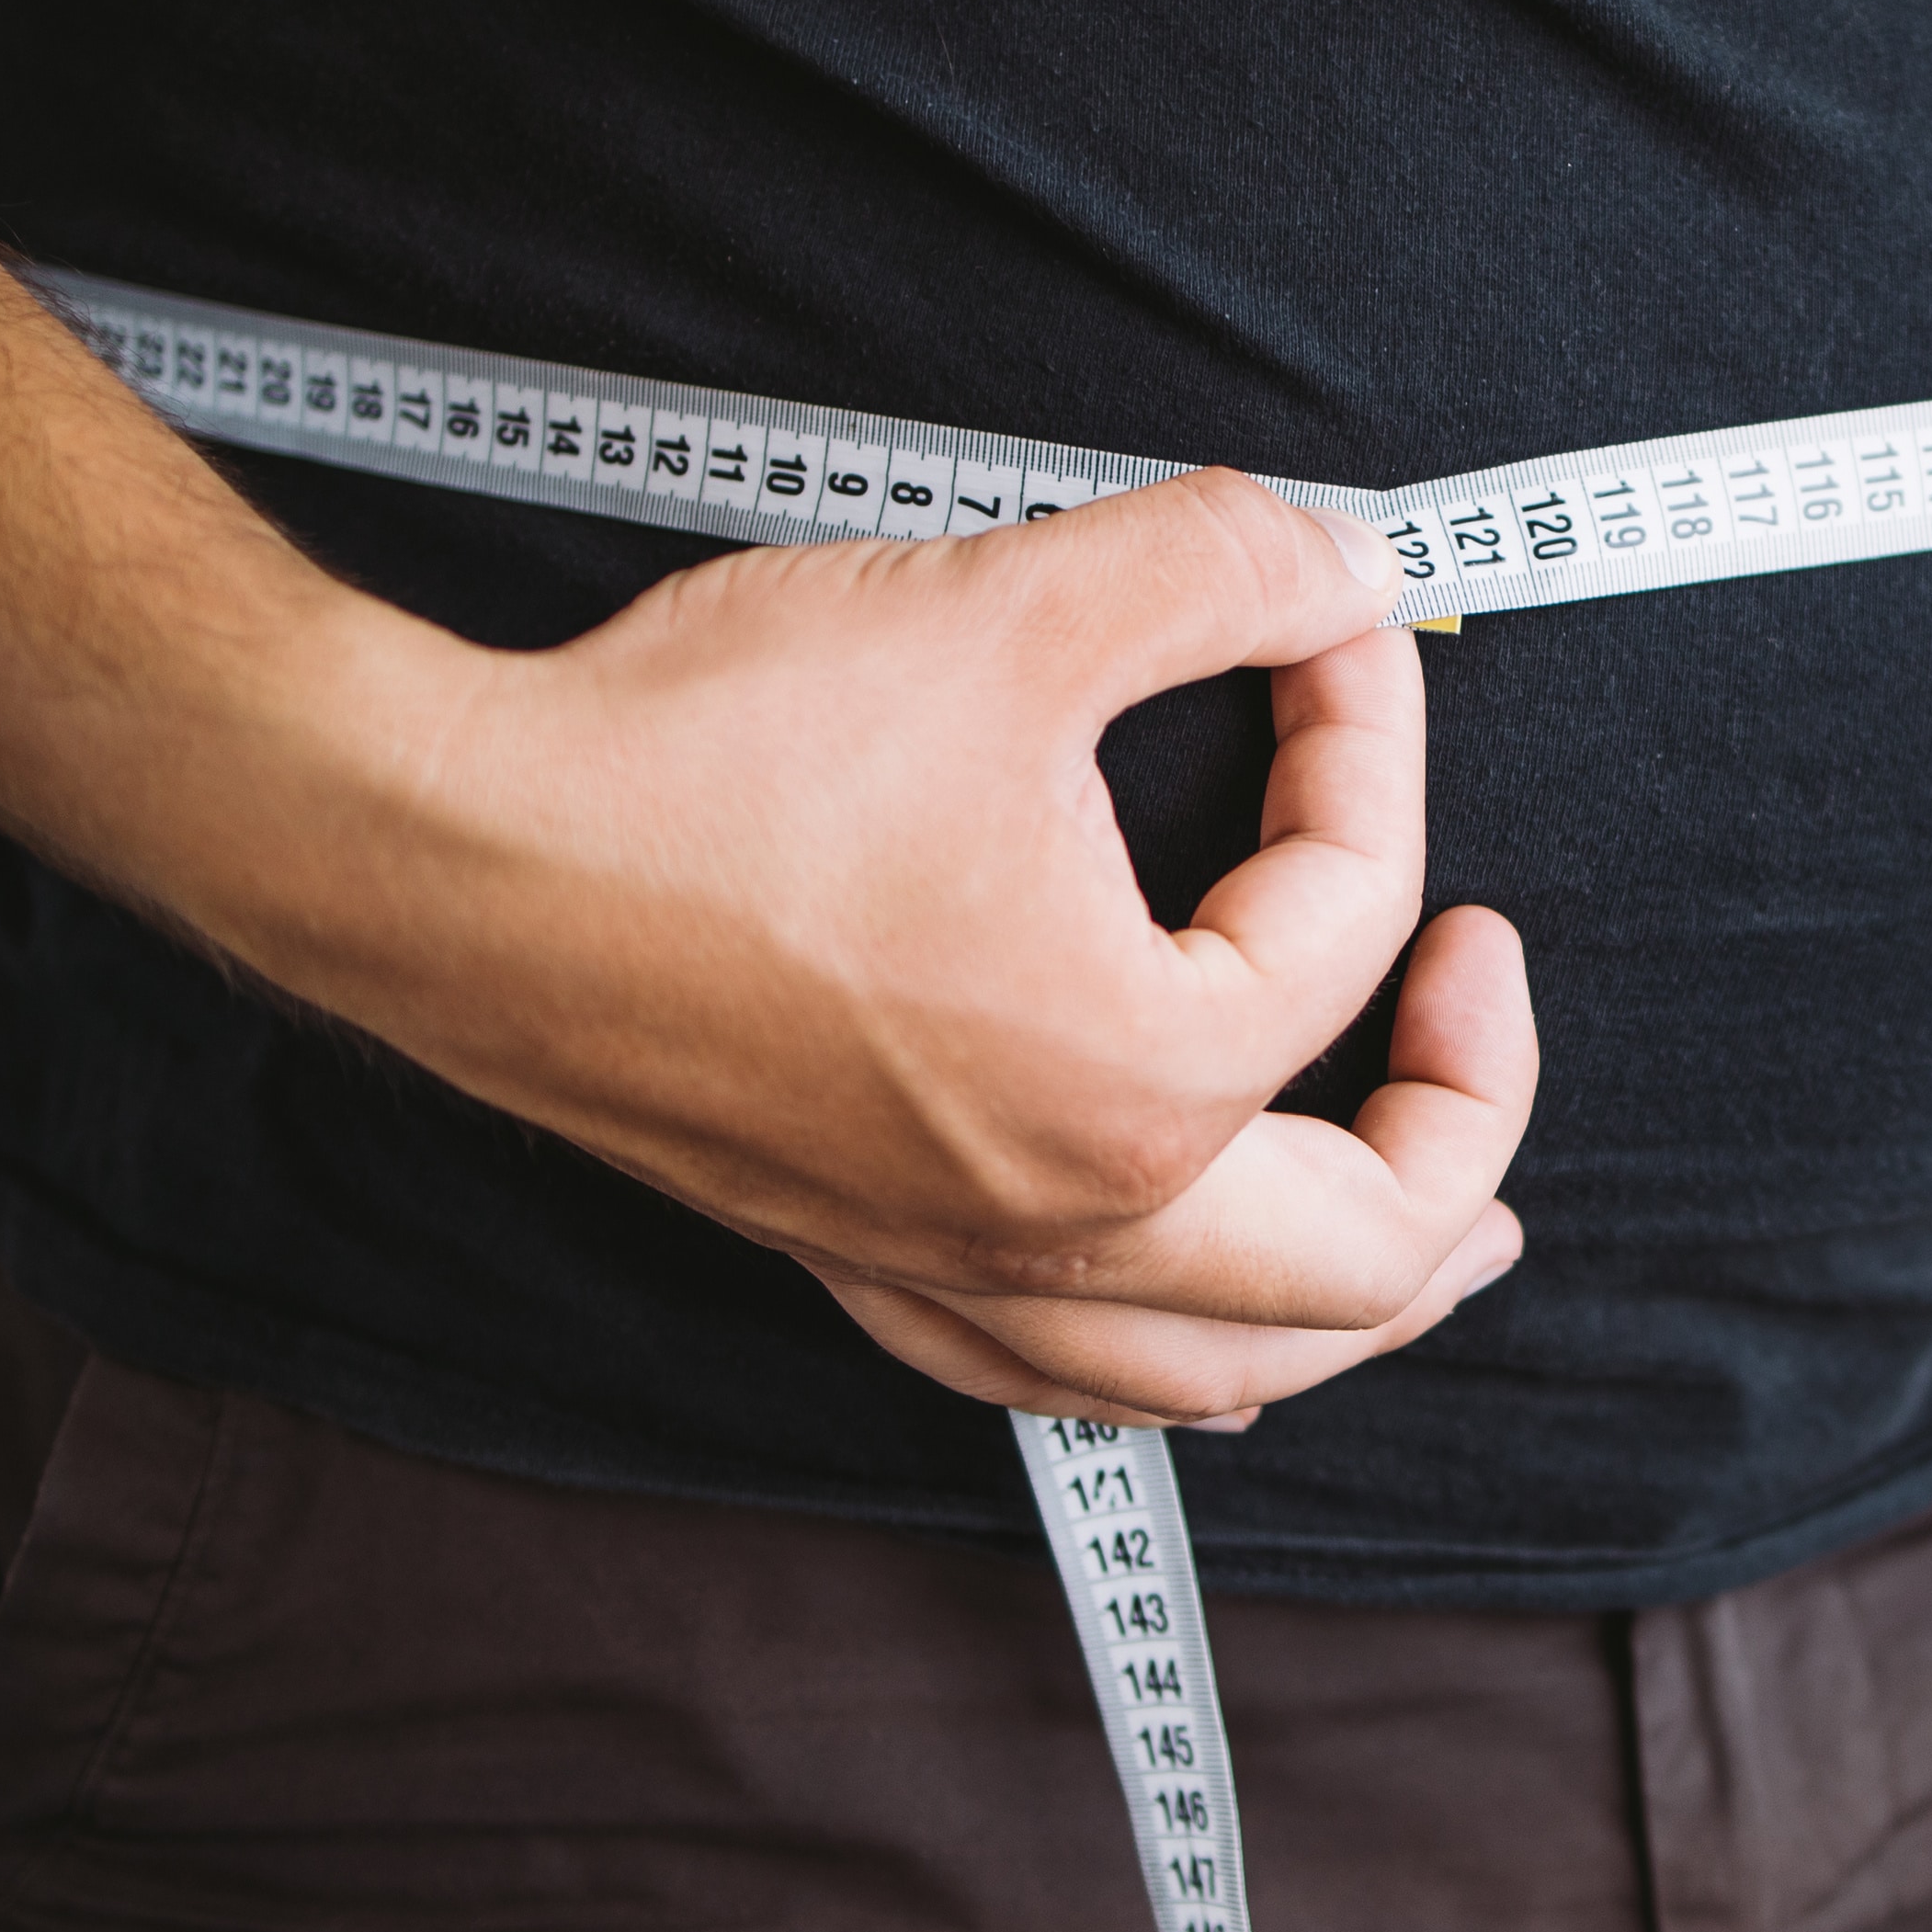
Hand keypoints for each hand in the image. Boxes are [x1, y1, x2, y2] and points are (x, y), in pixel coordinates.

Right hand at [248, 469, 1534, 1431]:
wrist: (451, 853)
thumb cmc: (710, 754)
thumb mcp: (1015, 607)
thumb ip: (1219, 566)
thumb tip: (1338, 561)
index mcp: (1141, 1086)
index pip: (1344, 919)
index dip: (1370, 736)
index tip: (1328, 622)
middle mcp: (1061, 1222)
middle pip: (1364, 1253)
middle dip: (1471, 1121)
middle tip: (1480, 989)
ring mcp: (944, 1262)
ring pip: (1216, 1370)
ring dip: (1353, 1302)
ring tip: (1441, 1233)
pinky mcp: (844, 1251)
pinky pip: (1048, 1370)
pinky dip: (1158, 1346)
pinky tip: (1174, 1287)